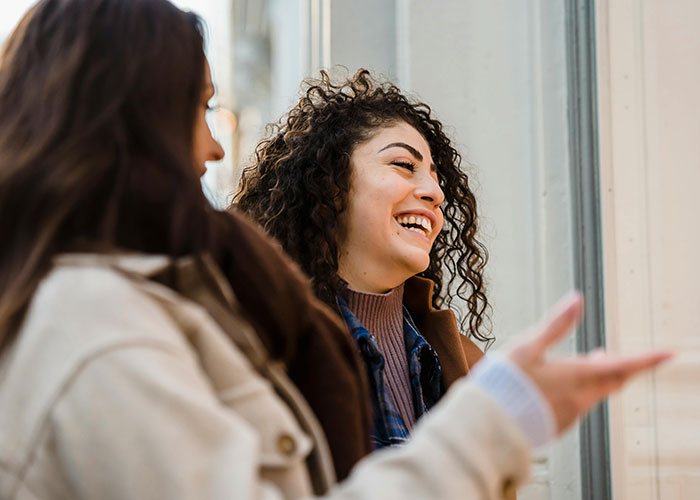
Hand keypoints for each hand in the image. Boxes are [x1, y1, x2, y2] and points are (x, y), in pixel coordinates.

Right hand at [506, 292, 673, 434]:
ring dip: (594, 378)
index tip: (670, 353)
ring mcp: (571, 415)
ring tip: (582, 363)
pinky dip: (577, 392)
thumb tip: (577, 299)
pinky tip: (559, 387)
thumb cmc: (505, 382)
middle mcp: (581, 397)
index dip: (649, 359)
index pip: (624, 365)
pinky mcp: (559, 426)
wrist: (488, 424)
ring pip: (595, 393)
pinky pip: (578, 406)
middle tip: (616, 355)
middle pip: (614, 380)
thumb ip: (555, 324)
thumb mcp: (527, 346)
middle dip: (621, 367)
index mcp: (577, 375)